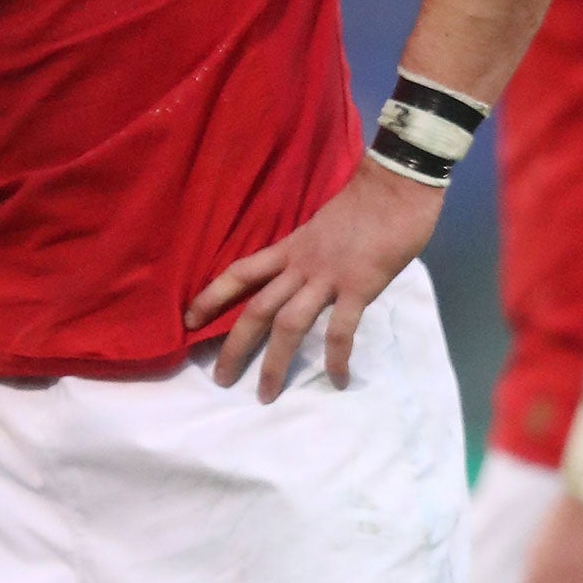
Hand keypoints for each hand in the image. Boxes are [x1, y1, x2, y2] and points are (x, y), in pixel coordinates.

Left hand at [185, 157, 442, 402]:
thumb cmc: (361, 207)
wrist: (394, 188)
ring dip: (275, 362)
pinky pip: (341, 328)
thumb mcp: (319, 229)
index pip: (240, 272)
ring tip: (265, 394)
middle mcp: (300, 265)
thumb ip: (306, 255)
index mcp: (288, 249)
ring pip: (289, 324)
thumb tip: (299, 279)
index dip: (211, 296)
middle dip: (235, 345)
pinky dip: (336, 357)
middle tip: (220, 380)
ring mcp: (328, 277)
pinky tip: (336, 380)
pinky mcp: (359, 287)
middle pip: (256, 307)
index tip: (188, 319)